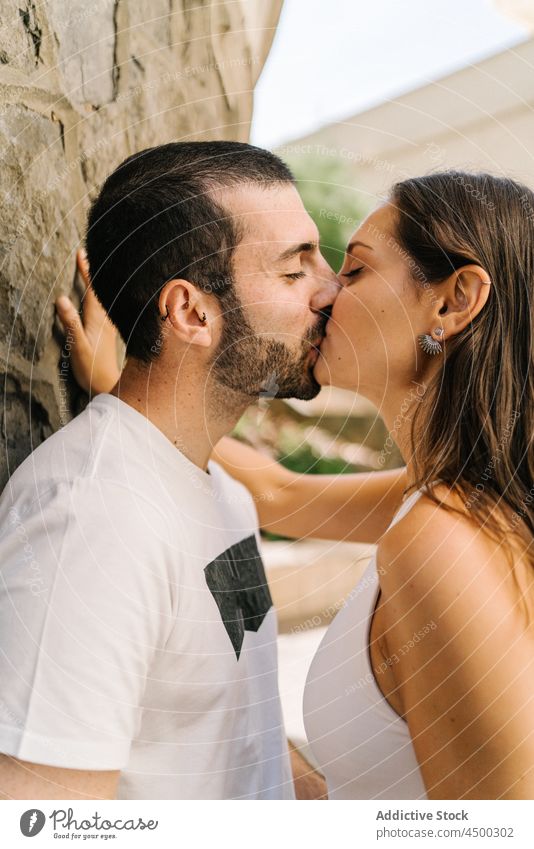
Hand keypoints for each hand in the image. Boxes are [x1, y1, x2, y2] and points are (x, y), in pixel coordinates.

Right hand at [55, 249, 120, 394]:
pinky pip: (106, 307)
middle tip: (87, 254)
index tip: (82, 253)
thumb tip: (61, 299)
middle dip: (94, 271)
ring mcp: (109, 326)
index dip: (86, 271)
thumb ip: (70, 323)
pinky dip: (102, 296)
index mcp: (97, 319)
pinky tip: (103, 296)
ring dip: (99, 283)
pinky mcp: (109, 333)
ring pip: (105, 297)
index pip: (93, 289)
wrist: (108, 386)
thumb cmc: (91, 369)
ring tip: (95, 269)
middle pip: (101, 290)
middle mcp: (106, 320)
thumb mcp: (77, 346)